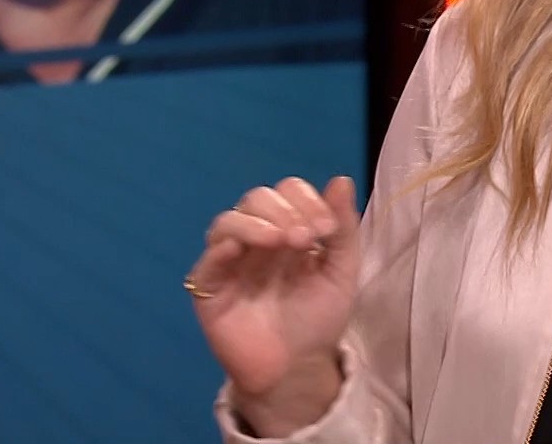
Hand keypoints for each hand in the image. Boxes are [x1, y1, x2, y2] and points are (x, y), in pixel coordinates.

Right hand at [187, 176, 359, 434]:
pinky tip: (242, 249)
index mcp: (287, 228)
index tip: (326, 229)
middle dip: (284, 210)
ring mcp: (230, 260)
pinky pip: (207, 257)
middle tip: (305, 238)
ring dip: (256, 222)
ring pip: (229, 220)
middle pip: (257, 198)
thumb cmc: (317, 321)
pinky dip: (223, 245)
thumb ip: (343, 229)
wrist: (295, 370)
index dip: (305, 200)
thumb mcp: (340, 274)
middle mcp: (256, 238)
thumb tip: (341, 180)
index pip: (287, 190)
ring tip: (281, 241)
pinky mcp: (208, 287)